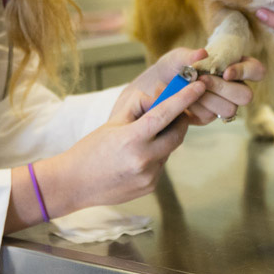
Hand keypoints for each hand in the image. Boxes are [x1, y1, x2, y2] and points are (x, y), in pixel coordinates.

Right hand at [40, 68, 205, 211]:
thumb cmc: (91, 149)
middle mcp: (143, 159)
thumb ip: (139, 109)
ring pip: (169, 150)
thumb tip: (160, 97)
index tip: (199, 86)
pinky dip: (156, 156)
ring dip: (164, 141)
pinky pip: (161, 165)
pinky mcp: (150, 186)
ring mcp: (148, 176)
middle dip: (179, 121)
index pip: (165, 114)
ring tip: (142, 140)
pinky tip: (137, 157)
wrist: (74, 184)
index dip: (184, 99)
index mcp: (132, 139)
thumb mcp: (112, 123)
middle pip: (177, 134)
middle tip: (173, 114)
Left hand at [122, 48, 264, 124]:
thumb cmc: (170, 68)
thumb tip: (202, 52)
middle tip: (202, 82)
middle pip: (246, 95)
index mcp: (234, 66)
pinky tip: (183, 100)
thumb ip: (189, 55)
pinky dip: (195, 107)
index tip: (224, 72)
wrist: (151, 90)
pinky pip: (211, 116)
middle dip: (223, 89)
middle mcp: (233, 86)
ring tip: (189, 90)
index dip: (245, 71)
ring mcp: (223, 103)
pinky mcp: (209, 117)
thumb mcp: (176, 57)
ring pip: (230, 109)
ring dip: (208, 99)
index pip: (256, 70)